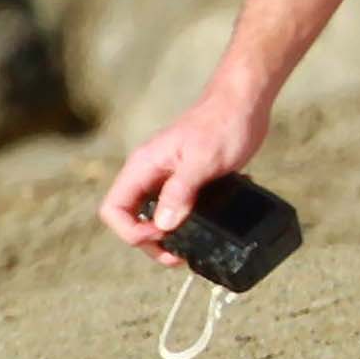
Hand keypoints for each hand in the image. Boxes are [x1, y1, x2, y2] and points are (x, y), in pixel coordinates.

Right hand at [99, 80, 270, 262]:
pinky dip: (190, 223)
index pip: (114, 209)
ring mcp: (169, 178)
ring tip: (191, 249)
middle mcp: (151, 174)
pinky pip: (178, 209)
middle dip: (151, 242)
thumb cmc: (223, 123)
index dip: (131, 231)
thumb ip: (180, 191)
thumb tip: (163, 225)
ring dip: (170, 237)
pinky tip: (211, 227)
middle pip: (132, 219)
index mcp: (143, 166)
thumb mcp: (202, 160)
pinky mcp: (189, 181)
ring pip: (156, 217)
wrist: (245, 103)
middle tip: (178, 255)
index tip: (161, 236)